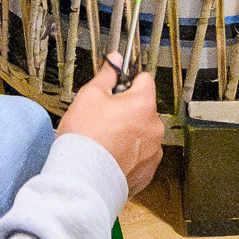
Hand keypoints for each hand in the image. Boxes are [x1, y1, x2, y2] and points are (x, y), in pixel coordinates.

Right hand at [59, 57, 166, 191]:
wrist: (83, 178)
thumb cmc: (86, 137)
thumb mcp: (89, 96)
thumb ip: (106, 75)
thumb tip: (115, 60)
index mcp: (144, 104)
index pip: (145, 79)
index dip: (127, 81)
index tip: (115, 88)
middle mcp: (155, 127)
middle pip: (143, 108)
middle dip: (126, 110)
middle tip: (103, 118)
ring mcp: (153, 151)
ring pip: (142, 133)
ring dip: (129, 133)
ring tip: (105, 140)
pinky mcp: (147, 171)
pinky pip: (140, 156)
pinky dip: (128, 155)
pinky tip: (110, 156)